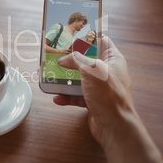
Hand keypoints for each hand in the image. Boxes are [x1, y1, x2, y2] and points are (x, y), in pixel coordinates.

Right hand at [53, 37, 162, 162]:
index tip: (69, 35)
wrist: (115, 127)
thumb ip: (75, 60)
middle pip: (84, 60)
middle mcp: (106, 72)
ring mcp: (99, 87)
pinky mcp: (92, 101)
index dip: (86, 37)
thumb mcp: (91, 70)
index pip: (101, 41)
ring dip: (62, 78)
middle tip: (52, 56)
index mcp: (112, 59)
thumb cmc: (108, 95)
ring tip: (47, 76)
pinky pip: (75, 95)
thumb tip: (62, 59)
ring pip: (77, 78)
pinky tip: (56, 98)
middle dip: (67, 59)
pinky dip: (65, 96)